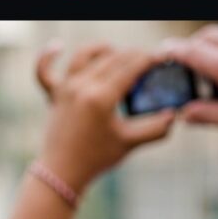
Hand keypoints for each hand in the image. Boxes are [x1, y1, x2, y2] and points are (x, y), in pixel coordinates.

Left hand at [36, 44, 174, 191]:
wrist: (62, 172)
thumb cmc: (97, 158)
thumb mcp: (130, 142)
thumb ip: (156, 128)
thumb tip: (174, 114)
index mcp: (101, 97)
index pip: (131, 67)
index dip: (150, 60)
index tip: (162, 59)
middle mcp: (81, 87)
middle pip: (112, 58)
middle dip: (133, 56)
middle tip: (147, 63)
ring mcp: (64, 89)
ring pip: (83, 55)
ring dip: (102, 50)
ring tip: (116, 53)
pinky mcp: (53, 94)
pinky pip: (43, 70)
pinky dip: (48, 56)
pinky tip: (58, 46)